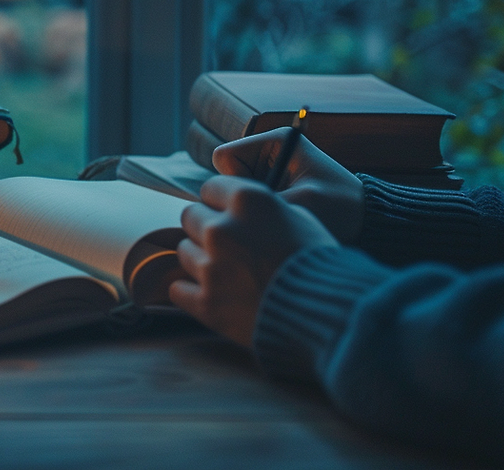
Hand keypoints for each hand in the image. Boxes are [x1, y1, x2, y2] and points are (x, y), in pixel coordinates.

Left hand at [169, 176, 336, 347]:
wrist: (326, 315)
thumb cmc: (318, 263)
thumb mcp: (300, 218)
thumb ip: (263, 207)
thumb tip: (242, 207)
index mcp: (247, 201)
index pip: (210, 188)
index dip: (220, 201)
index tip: (228, 213)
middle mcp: (221, 228)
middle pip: (191, 216)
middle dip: (206, 227)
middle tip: (228, 244)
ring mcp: (210, 266)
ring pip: (184, 251)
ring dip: (201, 259)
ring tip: (229, 273)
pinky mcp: (205, 302)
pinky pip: (177, 289)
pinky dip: (191, 292)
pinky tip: (213, 294)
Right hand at [212, 129, 365, 244]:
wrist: (367, 222)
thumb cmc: (340, 208)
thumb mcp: (300, 203)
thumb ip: (261, 202)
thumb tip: (224, 210)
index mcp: (275, 141)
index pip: (225, 157)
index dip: (237, 181)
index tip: (266, 197)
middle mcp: (268, 152)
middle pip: (227, 175)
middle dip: (245, 196)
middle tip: (276, 210)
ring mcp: (268, 170)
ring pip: (235, 191)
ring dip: (253, 207)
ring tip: (281, 218)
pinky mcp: (272, 188)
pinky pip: (247, 202)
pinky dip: (260, 214)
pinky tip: (282, 222)